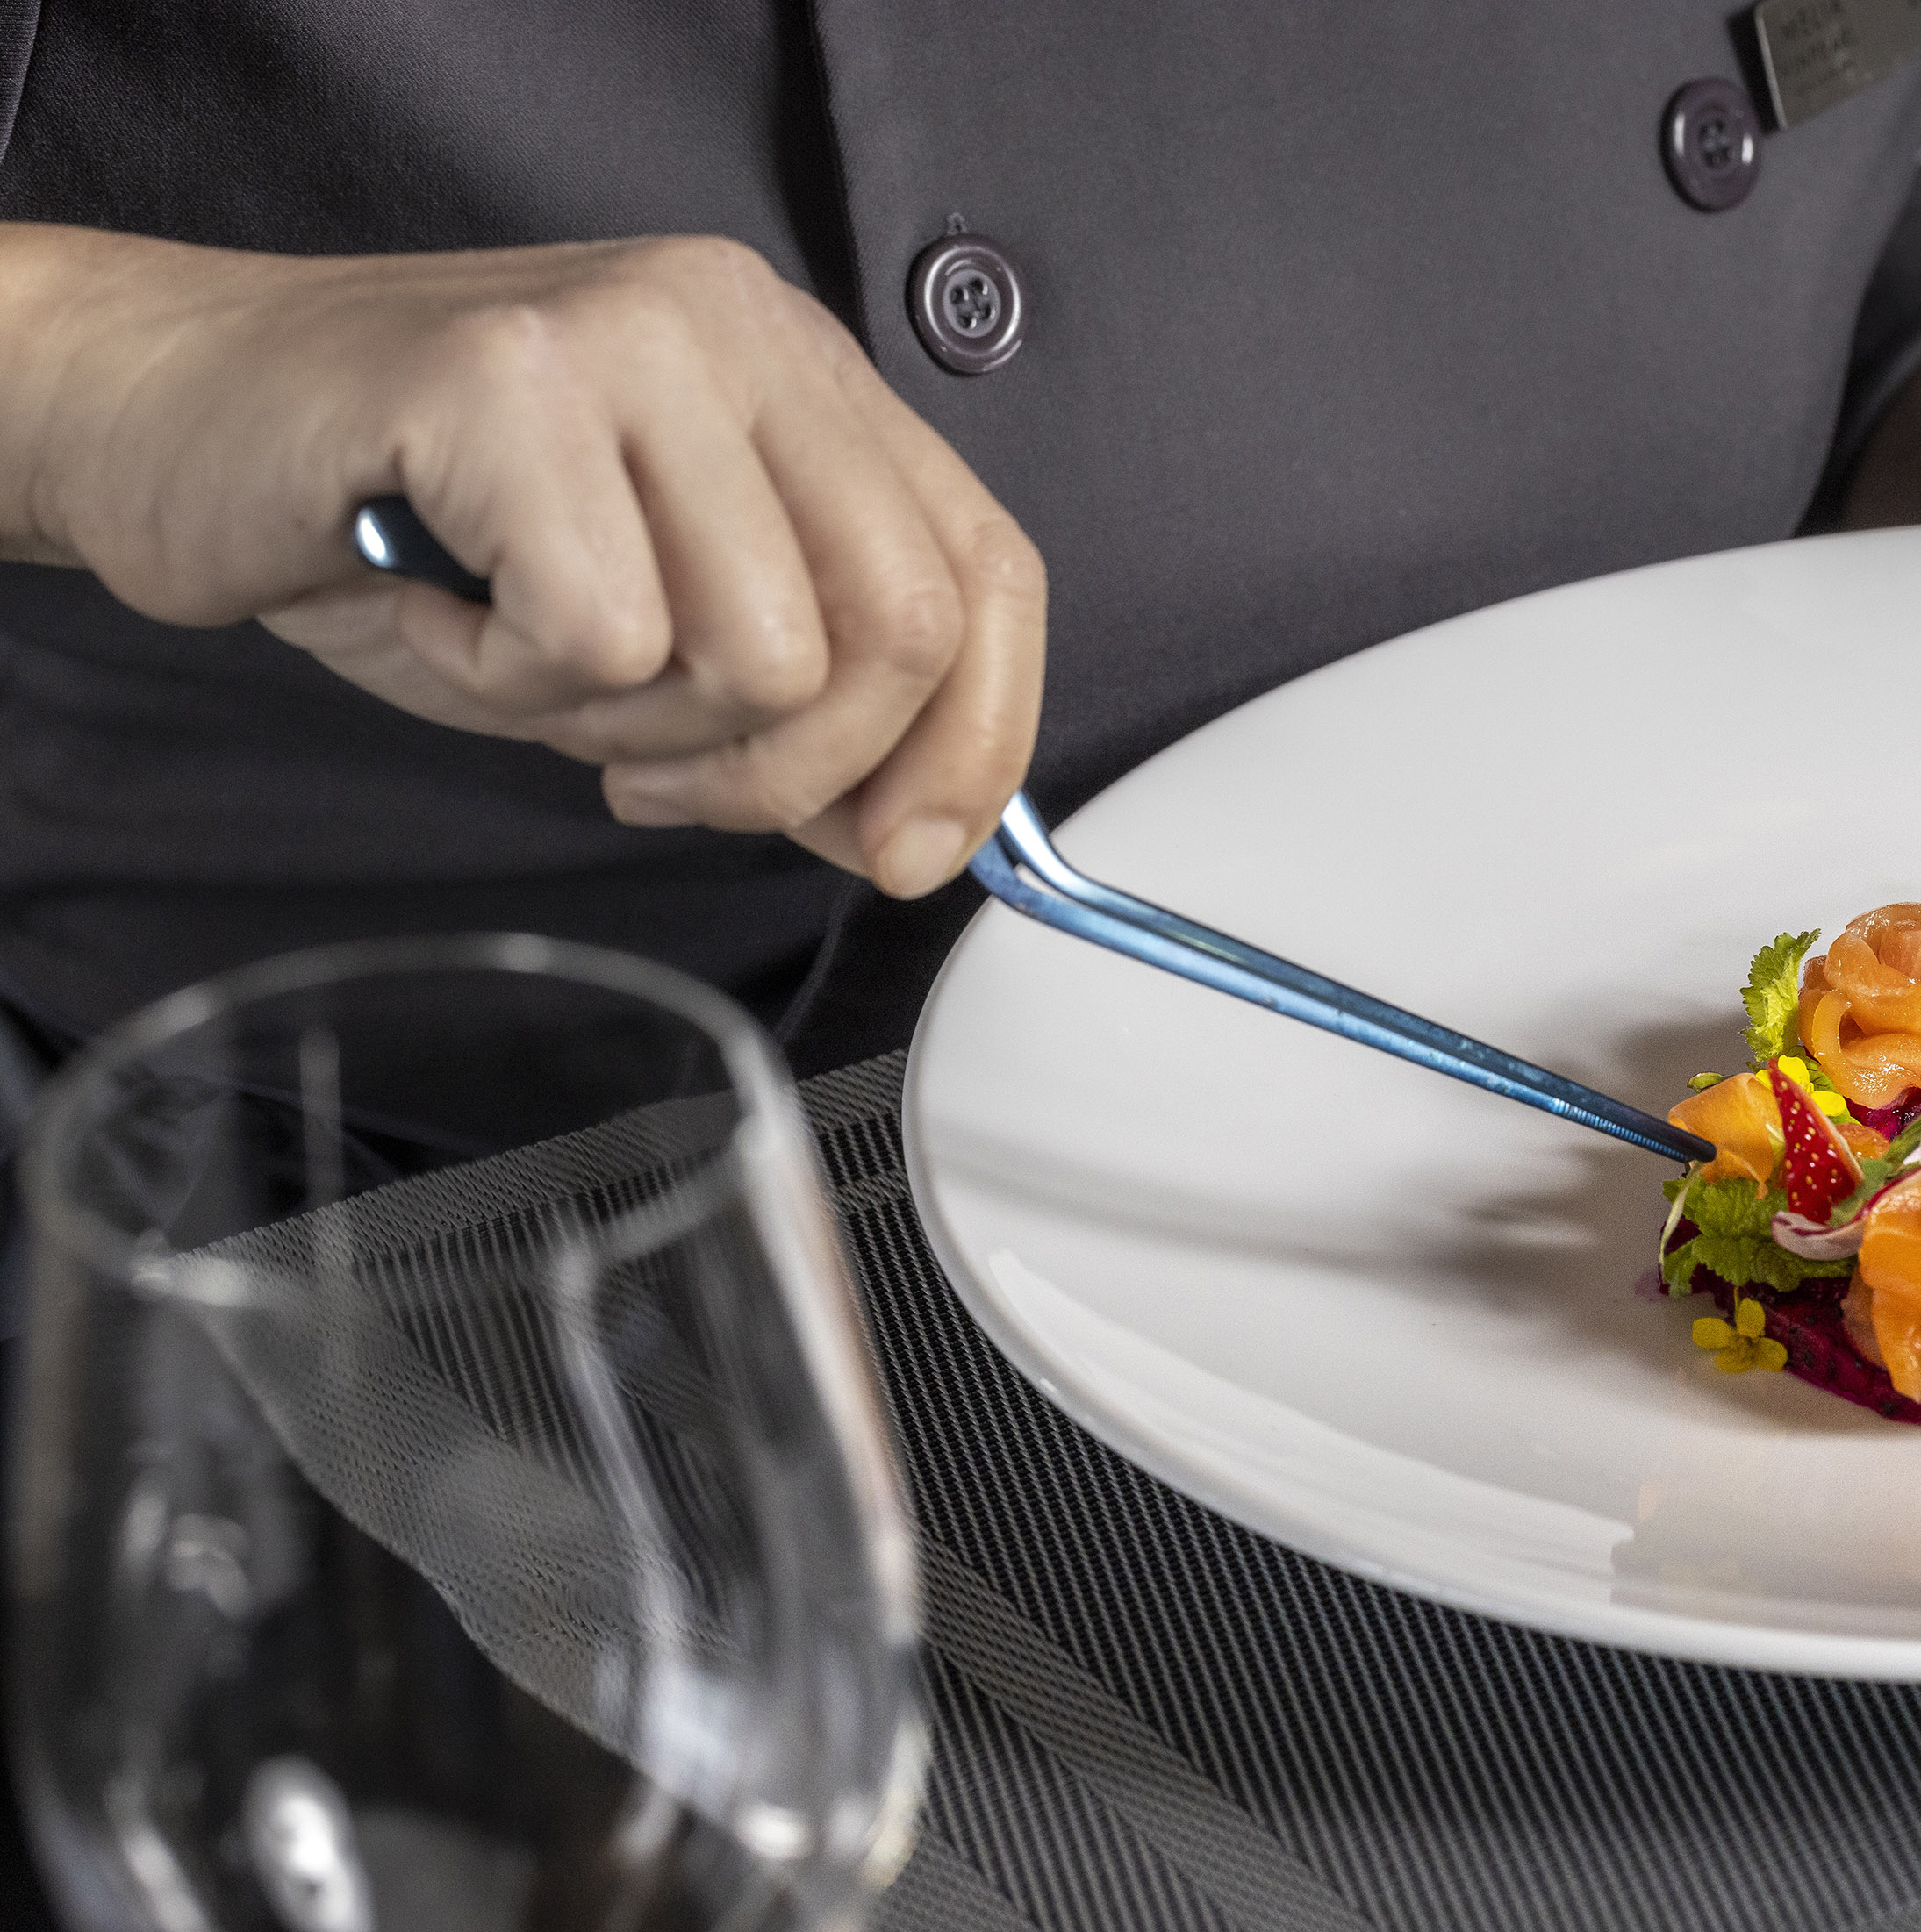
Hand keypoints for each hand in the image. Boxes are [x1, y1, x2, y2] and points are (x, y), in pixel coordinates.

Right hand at [0, 226, 1042, 894]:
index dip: (974, 744)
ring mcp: (634, 338)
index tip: (905, 854)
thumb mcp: (655, 627)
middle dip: (789, 772)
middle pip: (902, 629)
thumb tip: (920, 830)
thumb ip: (802, 703)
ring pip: (765, 654)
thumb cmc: (415, 528)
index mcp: (802, 376)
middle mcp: (742, 328)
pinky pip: (599, 639)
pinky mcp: (510, 380)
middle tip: (649, 772)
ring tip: (521, 655)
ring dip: (634, 726)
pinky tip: (438, 607)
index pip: (988, 574)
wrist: (171, 421)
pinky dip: (507, 685)